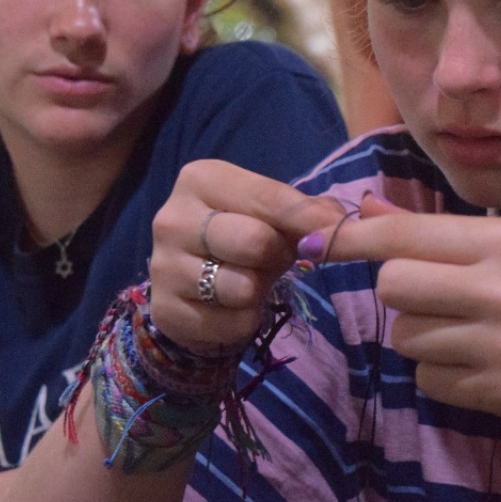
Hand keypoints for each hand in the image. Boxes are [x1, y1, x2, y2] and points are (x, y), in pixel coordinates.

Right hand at [148, 159, 345, 352]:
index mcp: (200, 179)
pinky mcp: (165, 310)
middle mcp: (173, 218)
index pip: (267, 197)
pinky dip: (246, 320)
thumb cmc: (238, 234)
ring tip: (248, 279)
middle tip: (275, 258)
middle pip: (255, 242)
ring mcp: (163, 266)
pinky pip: (234, 322)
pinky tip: (231, 306)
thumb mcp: (267, 212)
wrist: (189, 284)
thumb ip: (305, 210)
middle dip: (277, 255)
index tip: (337, 229)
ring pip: (243, 287)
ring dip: (259, 290)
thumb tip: (338, 221)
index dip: (309, 217)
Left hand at [313, 196, 500, 427]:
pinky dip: (441, 373)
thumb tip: (366, 211)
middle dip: (399, 293)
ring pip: (406, 337)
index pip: (405, 235)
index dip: (352, 239)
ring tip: (467, 331)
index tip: (315, 238)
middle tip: (433, 296)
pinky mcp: (498, 392)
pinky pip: (429, 380)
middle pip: (392, 286)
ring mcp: (498, 345)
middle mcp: (499, 289)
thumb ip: (439, 233)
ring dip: (422, 335)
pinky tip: (480, 363)